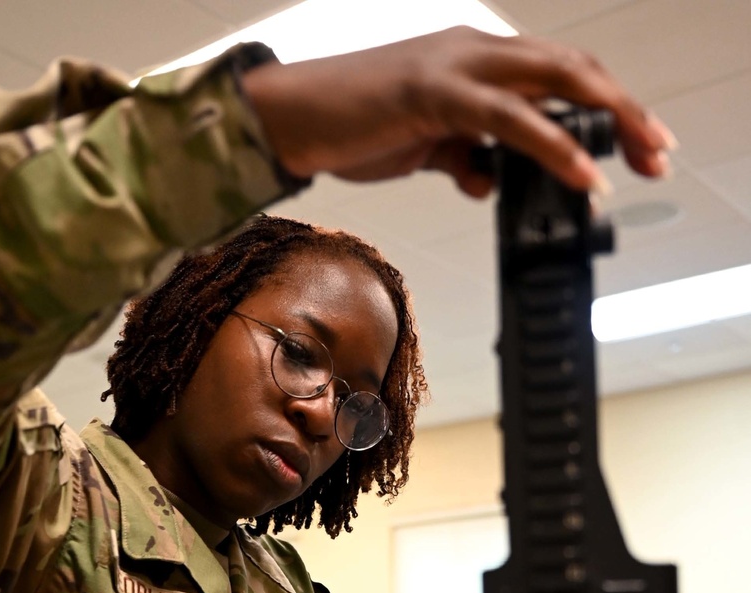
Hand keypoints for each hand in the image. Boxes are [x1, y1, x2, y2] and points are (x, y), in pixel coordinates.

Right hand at [242, 26, 672, 195]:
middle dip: (625, 110)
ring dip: (609, 118)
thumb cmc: (352, 126)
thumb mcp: (425, 147)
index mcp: (477, 61)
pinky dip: (552, 146)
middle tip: (659, 149)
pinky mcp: (438, 93)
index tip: (638, 144)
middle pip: (574, 70)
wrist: (293, 116)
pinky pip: (511, 118)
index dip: (605, 106)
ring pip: (557, 81)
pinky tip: (580, 172)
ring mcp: (460, 67)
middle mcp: (477, 52)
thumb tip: (489, 180)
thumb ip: (463, 156)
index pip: (559, 76)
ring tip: (640, 154)